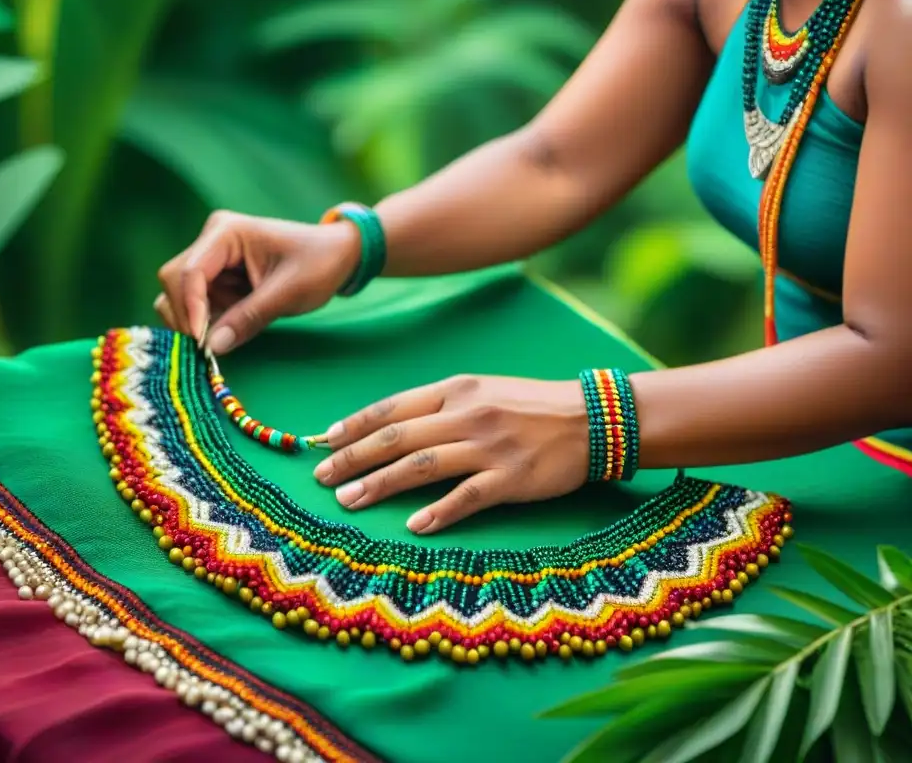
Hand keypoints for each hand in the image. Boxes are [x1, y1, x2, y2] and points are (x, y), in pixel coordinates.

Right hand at [155, 210, 361, 352]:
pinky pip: (195, 306)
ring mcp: (210, 262)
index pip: (189, 272)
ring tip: (230, 332)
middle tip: (209, 349)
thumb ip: (249, 317)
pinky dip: (206, 323)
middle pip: (174, 282)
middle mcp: (210, 242)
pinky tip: (232, 328)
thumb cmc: (318, 264)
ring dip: (196, 321)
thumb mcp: (289, 293)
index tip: (202, 342)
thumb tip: (213, 347)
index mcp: (225, 232)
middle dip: (187, 317)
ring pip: (178, 296)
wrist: (337, 256)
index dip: (190, 308)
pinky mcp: (216, 281)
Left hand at [312, 375, 589, 534]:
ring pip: (421, 465)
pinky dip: (437, 511)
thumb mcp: (485, 390)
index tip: (325, 441)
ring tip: (349, 501)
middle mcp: (467, 414)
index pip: (393, 407)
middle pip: (397, 437)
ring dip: (380, 484)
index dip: (355, 425)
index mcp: (457, 389)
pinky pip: (466, 496)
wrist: (592, 418)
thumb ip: (442, 404)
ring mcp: (488, 446)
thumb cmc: (533, 406)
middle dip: (353, 458)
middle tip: (321, 477)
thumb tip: (395, 426)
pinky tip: (412, 525)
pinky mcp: (510, 477)